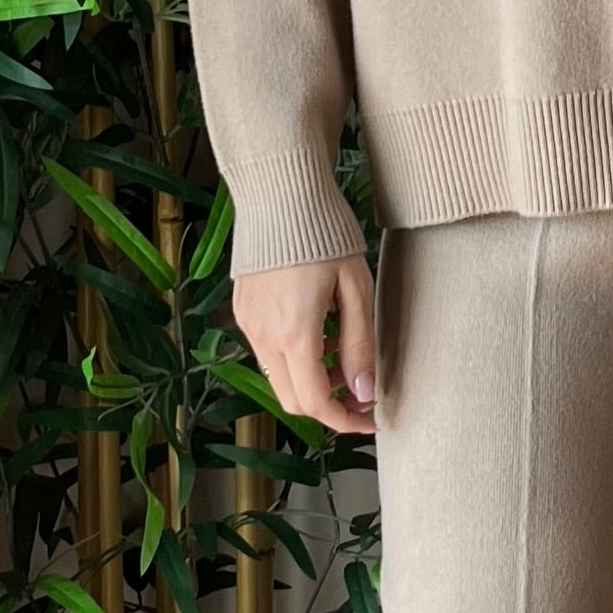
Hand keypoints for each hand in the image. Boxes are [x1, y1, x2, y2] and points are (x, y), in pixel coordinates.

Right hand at [233, 251, 376, 436]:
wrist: (281, 193)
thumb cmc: (325, 234)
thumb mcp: (357, 289)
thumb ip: (360, 345)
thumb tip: (364, 391)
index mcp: (295, 334)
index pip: (316, 403)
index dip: (345, 420)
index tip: (369, 419)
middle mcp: (263, 335)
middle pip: (292, 400)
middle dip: (328, 406)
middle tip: (361, 392)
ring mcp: (248, 323)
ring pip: (278, 378)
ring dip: (311, 381)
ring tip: (342, 352)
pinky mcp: (242, 311)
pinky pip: (267, 352)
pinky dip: (294, 358)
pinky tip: (319, 331)